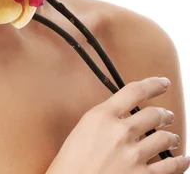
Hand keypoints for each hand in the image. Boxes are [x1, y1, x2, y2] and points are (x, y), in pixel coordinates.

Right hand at [46, 76, 188, 173]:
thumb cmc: (71, 162)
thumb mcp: (83, 128)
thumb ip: (105, 117)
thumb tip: (124, 113)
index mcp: (103, 116)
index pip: (135, 91)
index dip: (153, 84)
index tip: (163, 83)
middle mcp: (121, 132)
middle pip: (153, 115)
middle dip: (164, 115)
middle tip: (166, 116)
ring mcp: (133, 156)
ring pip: (165, 139)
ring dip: (172, 137)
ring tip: (172, 138)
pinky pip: (170, 166)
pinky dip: (180, 161)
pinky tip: (183, 158)